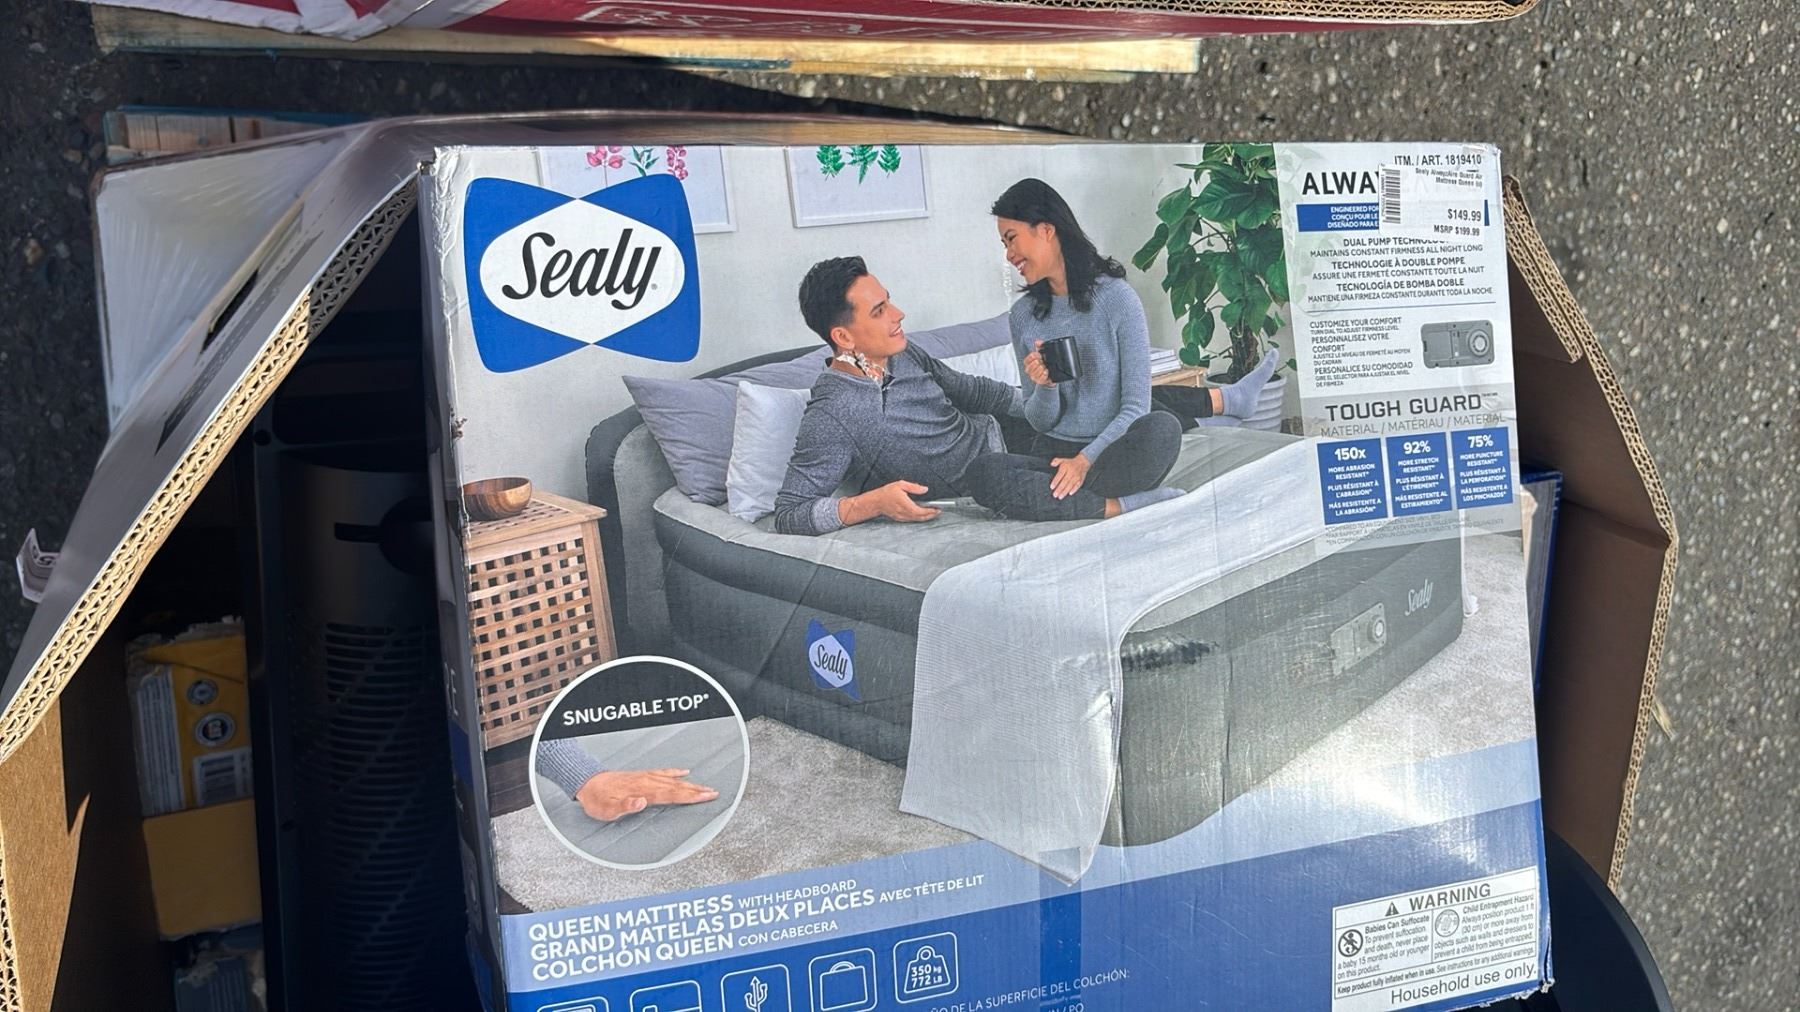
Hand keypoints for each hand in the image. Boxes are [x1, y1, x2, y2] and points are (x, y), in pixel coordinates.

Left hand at [574, 768, 718, 821]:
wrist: (586, 782)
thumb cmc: (596, 799)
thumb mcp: (606, 810)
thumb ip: (625, 806)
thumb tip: (641, 802)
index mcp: (642, 791)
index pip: (672, 794)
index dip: (691, 796)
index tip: (707, 796)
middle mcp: (646, 782)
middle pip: (677, 786)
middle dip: (697, 790)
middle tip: (715, 792)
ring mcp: (645, 777)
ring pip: (673, 779)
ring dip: (691, 783)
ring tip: (706, 786)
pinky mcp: (641, 775)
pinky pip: (663, 771)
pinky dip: (675, 772)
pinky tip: (684, 772)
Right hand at [850, 480, 941, 523]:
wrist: (875, 502)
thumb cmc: (886, 493)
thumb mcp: (900, 485)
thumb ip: (914, 487)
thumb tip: (925, 489)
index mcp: (906, 505)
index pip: (921, 511)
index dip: (931, 512)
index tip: (938, 509)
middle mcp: (905, 513)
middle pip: (921, 517)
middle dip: (931, 515)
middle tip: (938, 511)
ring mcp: (902, 517)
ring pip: (917, 519)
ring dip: (925, 517)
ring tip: (932, 513)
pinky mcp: (900, 518)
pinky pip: (912, 519)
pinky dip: (919, 517)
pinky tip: (922, 514)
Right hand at [1022, 341, 1054, 386]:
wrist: (1052, 373)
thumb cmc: (1045, 363)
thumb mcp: (1043, 353)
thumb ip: (1040, 346)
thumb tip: (1037, 342)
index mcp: (1029, 363)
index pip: (1027, 360)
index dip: (1033, 356)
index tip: (1039, 355)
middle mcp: (1029, 370)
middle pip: (1030, 366)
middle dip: (1038, 363)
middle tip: (1043, 361)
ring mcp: (1034, 377)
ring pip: (1035, 372)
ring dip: (1041, 368)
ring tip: (1045, 366)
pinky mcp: (1039, 381)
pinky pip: (1040, 378)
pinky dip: (1044, 374)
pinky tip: (1046, 371)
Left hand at [1048, 454, 1090, 498]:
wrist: (1083, 462)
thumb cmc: (1071, 463)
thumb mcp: (1063, 460)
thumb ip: (1056, 461)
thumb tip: (1051, 464)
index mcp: (1066, 467)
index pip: (1060, 475)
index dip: (1055, 481)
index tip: (1052, 487)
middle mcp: (1071, 472)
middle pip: (1065, 482)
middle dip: (1059, 489)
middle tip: (1055, 494)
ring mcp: (1076, 477)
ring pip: (1070, 485)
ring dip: (1065, 491)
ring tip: (1060, 496)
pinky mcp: (1080, 480)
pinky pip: (1077, 485)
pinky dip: (1074, 490)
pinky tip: (1070, 493)